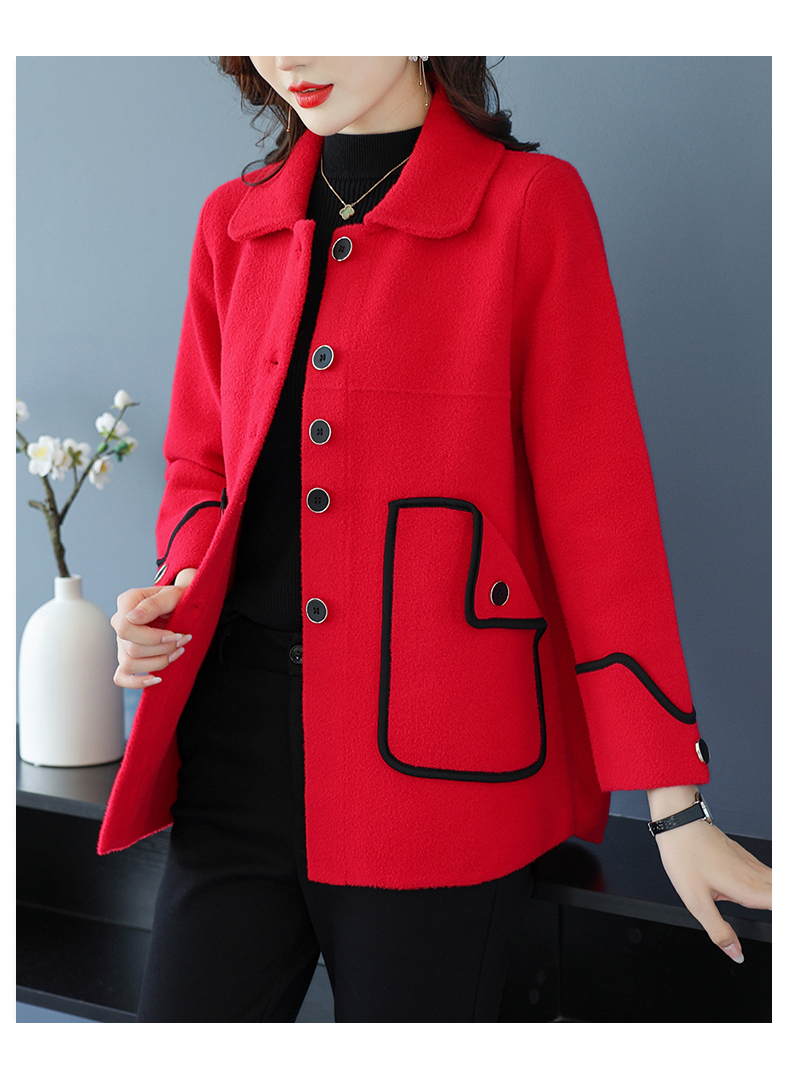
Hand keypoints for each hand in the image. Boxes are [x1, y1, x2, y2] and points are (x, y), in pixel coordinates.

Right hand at [111, 568, 196, 688]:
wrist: (182, 603)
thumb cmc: (178, 597)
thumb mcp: (172, 594)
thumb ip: (153, 604)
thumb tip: (132, 618)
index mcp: (126, 603)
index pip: (125, 628)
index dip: (152, 637)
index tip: (174, 635)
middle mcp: (119, 623)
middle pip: (132, 649)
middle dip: (162, 649)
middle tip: (183, 640)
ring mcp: (122, 641)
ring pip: (130, 664)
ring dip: (158, 662)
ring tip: (178, 651)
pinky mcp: (128, 656)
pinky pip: (122, 677)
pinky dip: (137, 682)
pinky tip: (157, 679)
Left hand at [649, 788, 771, 962]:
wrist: (677, 822)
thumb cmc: (684, 855)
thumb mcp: (696, 902)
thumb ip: (718, 930)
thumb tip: (735, 953)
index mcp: (747, 888)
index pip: (781, 905)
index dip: (784, 921)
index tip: (779, 932)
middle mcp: (755, 875)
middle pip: (782, 892)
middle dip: (782, 908)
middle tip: (777, 924)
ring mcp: (751, 864)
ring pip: (779, 882)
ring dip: (779, 895)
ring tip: (771, 905)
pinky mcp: (745, 857)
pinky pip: (770, 874)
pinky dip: (775, 886)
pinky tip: (769, 891)